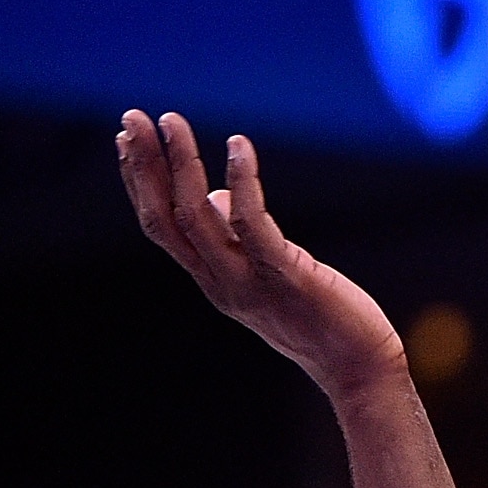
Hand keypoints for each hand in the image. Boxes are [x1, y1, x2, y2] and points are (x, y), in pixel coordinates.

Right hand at [115, 110, 407, 402]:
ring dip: (180, 165)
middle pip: (165, 219)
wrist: (359, 368)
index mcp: (213, 280)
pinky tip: (238, 146)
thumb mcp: (268, 275)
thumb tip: (218, 195)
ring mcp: (247, 282)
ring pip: (196, 217)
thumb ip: (238, 240)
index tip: (128, 140)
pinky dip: (242, 182)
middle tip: (131, 118)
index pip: (161, 226)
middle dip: (144, 167)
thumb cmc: (320, 317)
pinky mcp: (284, 276)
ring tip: (170, 122)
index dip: (140, 182)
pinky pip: (252, 224)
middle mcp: (220, 282)